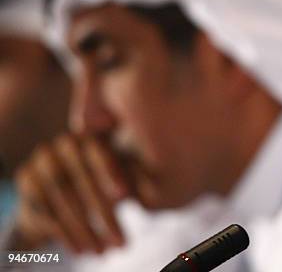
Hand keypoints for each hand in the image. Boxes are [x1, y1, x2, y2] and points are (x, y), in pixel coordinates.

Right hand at [13, 134, 128, 252]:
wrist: (66, 194)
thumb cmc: (108, 180)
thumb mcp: (125, 177)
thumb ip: (138, 177)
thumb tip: (151, 189)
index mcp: (91, 136)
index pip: (99, 153)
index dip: (110, 174)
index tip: (124, 197)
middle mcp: (63, 144)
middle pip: (81, 180)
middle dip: (103, 214)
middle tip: (121, 241)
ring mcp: (41, 160)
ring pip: (62, 198)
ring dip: (84, 229)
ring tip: (102, 250)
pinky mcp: (26, 179)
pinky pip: (44, 210)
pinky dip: (64, 233)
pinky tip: (80, 248)